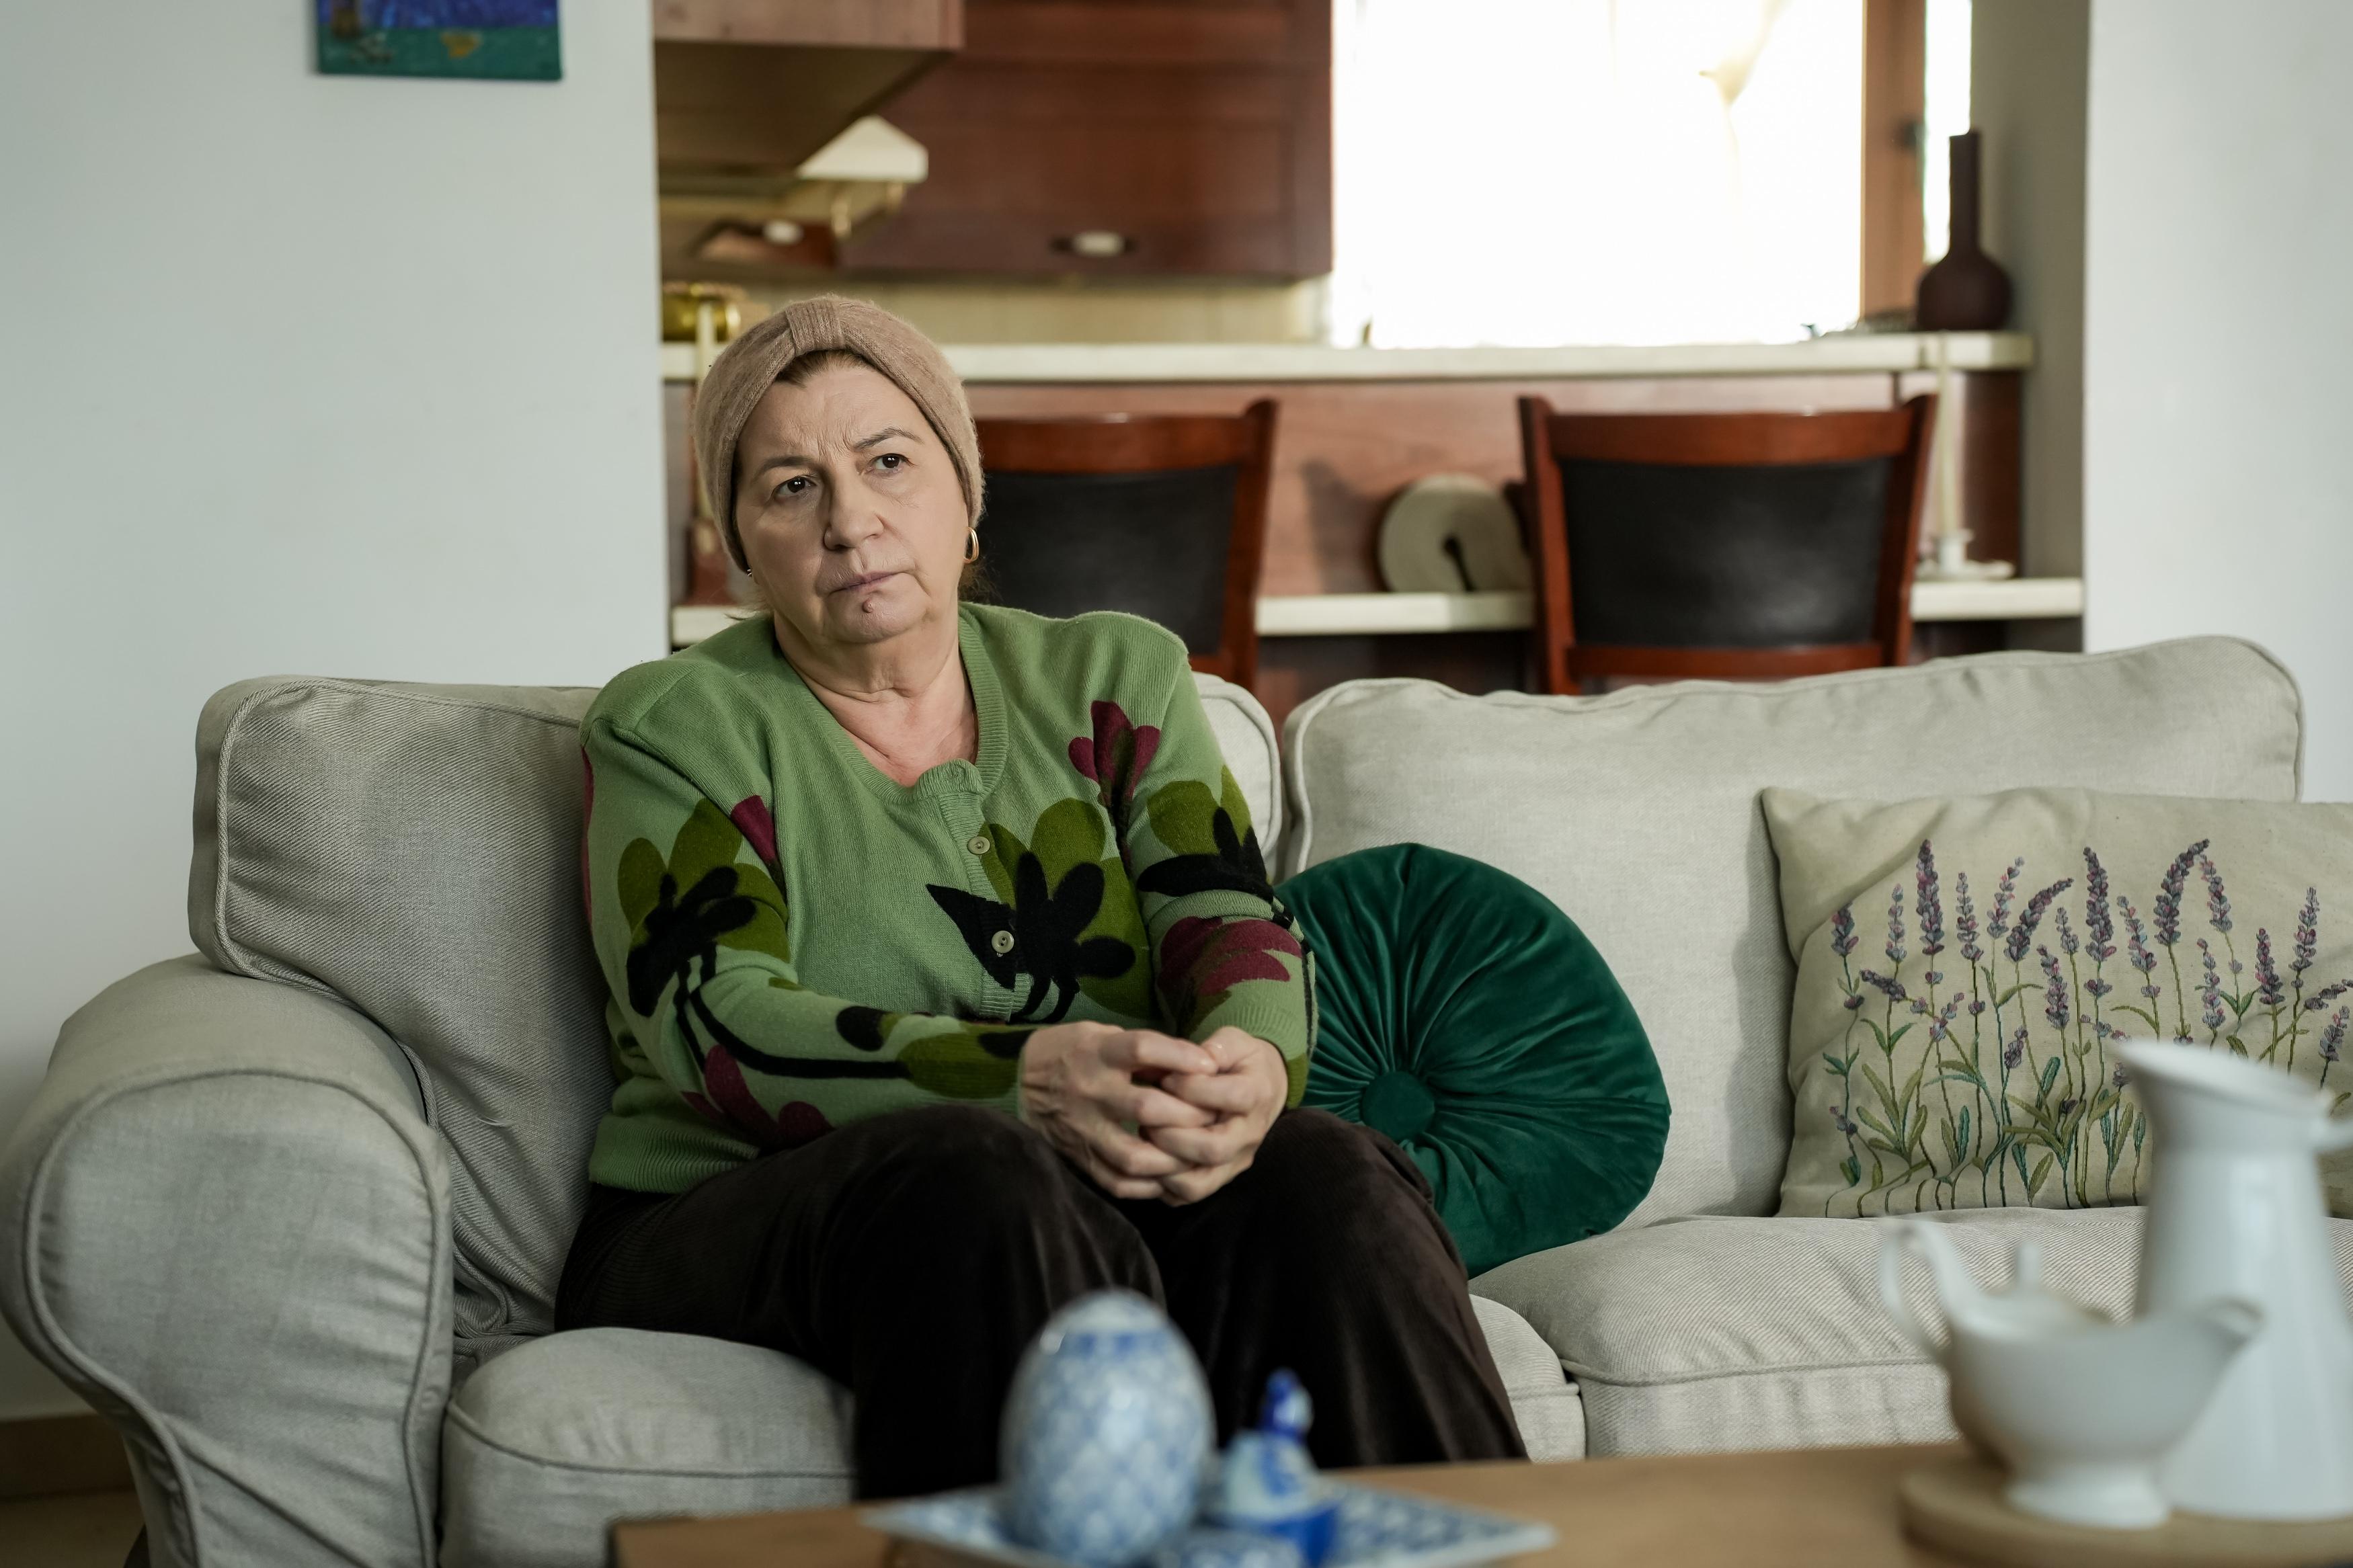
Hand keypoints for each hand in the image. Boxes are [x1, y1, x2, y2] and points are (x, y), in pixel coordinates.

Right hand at [1020, 1022, 1219, 1198]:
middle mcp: (1090, 1091)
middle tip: (1213, 1116)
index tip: (1209, 1065)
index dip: (1181, 1056)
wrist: (1020, 1082)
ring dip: (1173, 1157)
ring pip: (1134, 1154)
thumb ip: (1142, 1050)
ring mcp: (1084, 1129)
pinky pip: (1117, 1181)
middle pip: (1147, 1107)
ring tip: (1195, 1153)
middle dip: (1189, 1114)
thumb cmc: (1073, 1052)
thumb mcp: (1102, 1035)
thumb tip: (1193, 1064)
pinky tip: (1167, 1176)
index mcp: (1097, 1053)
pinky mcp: (1080, 1157)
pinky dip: (1148, 1184)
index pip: (1142, 1049)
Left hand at [1145, 1027, 1287, 1204]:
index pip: (1233, 1098)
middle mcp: (1250, 1134)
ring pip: (1201, 1182)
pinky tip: (1145, 1162)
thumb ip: (1218, 1046)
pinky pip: (1189, 1194)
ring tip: (1145, 1139)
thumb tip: (1198, 1058)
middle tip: (1146, 1116)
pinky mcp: (1220, 1177)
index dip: (1195, 1088)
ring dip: (1165, 1166)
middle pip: (1215, 1148)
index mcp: (1258, 1094)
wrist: (1261, 1087)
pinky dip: (1164, 1185)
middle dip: (1173, 1134)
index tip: (1167, 1078)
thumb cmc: (1240, 1061)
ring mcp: (1235, 1161)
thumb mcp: (1234, 1041)